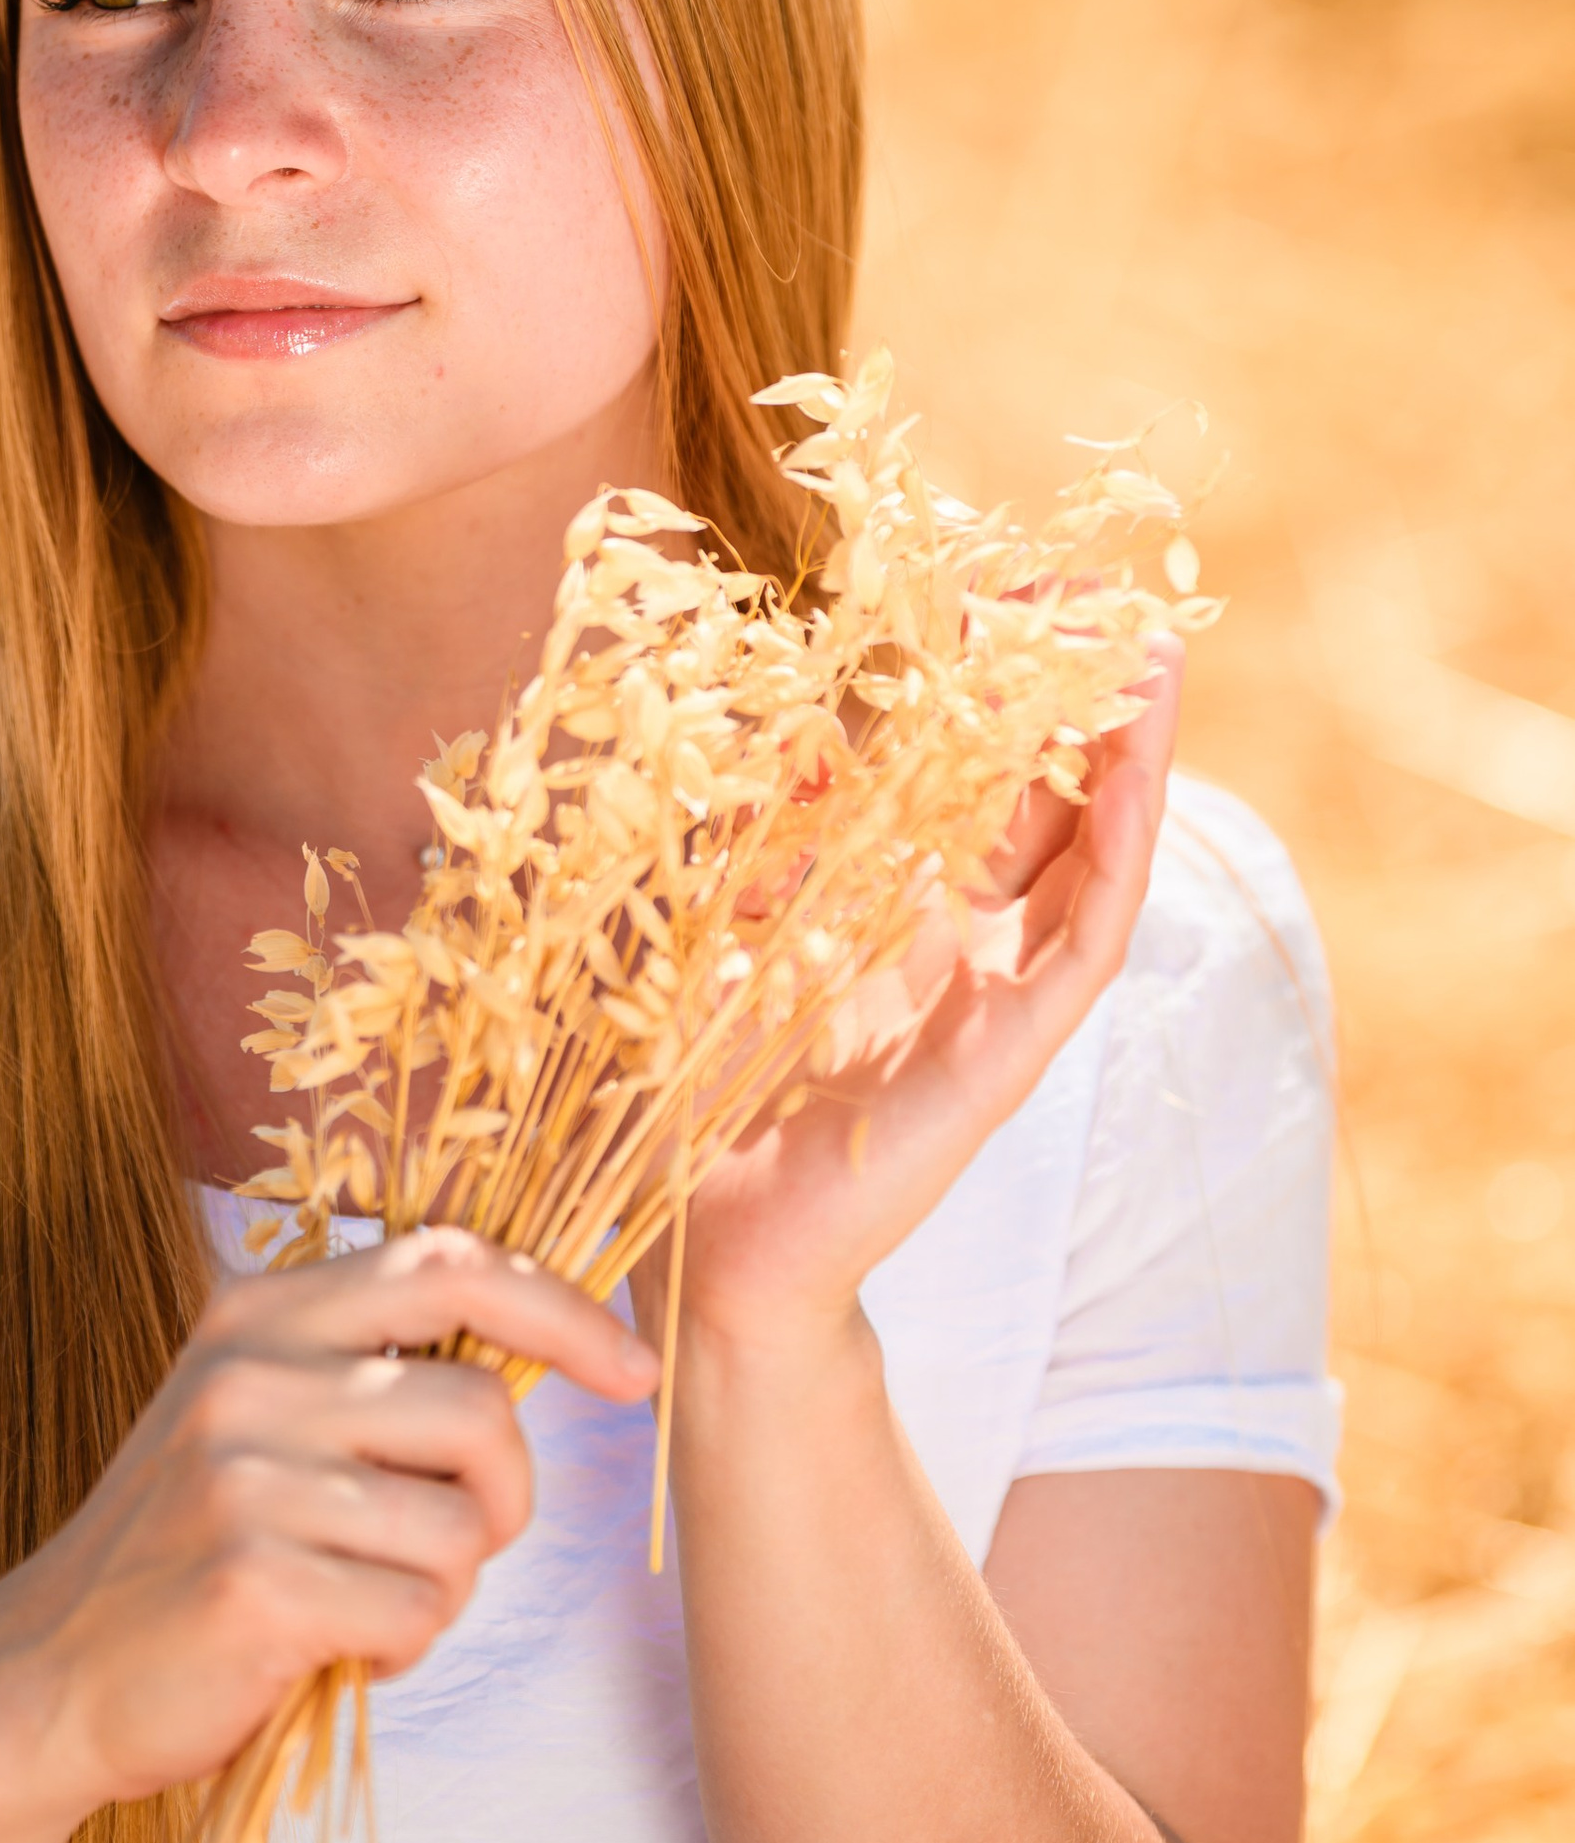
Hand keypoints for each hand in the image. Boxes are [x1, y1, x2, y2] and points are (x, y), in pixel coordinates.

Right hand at [0, 1228, 657, 1814]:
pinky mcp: (253, 1584)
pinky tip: (333, 1647)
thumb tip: (543, 1337)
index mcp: (257, 1315)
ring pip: (460, 1531)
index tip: (631, 1371)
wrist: (49, 1672)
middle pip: (482, 1411)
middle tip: (455, 1543)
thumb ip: (366, 1365)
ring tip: (362, 1600)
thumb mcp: (258, 1415)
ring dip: (442, 1588)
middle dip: (505, 1499)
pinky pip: (419, 1614)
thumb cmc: (192, 1548)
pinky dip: (401, 1649)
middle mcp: (248, 1377)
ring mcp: (244, 1479)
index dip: (563, 1309)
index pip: (449, 1262)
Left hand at [676, 644, 1182, 1360]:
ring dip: (1130, 757)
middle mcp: (960, 945)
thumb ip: (743, 834)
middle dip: (1075, 695)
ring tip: (1150, 659)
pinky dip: (1121, 859)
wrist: (708, 1248)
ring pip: (1095, 857)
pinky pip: (1090, 944)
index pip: (969, 777)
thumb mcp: (710, 926)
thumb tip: (767, 728)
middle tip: (1096, 594)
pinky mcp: (1012, 1055)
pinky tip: (1138, 784)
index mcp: (891, 910)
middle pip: (1048, 797)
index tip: (1000, 593)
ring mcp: (998, 999)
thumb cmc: (692, 1099)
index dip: (991, 688)